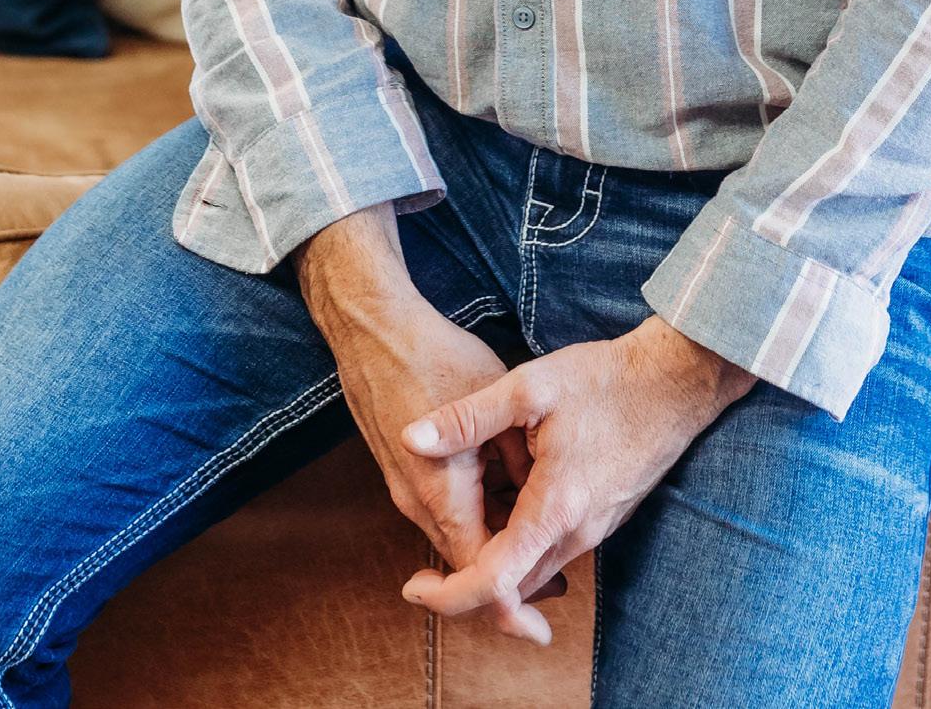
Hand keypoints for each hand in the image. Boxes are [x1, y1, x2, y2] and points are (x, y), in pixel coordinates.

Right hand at [292, 212, 561, 645]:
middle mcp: (416, 502)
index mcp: (442, 493)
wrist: (374, 330)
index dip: (519, 589)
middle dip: (510, 566)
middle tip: (557, 572)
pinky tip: (502, 489)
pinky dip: (472, 513)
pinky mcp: (398, 470)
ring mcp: (402, 487)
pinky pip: (439, 509)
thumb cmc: (437, 357)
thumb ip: (518, 455)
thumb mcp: (495, 400)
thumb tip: (542, 491)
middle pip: (467, 558)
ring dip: (492, 536)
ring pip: (453, 534)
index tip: (552, 600)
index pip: (481, 569)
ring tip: (537, 527)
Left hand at [397, 315, 755, 625]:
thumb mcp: (531, 387)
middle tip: (423, 566)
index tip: (412, 585)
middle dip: (465, 588)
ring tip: (461, 522)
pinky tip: (505, 500)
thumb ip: (468, 417)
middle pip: (512, 589)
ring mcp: (597, 528)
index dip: (446, 596)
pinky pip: (556, 550)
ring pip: (535, 571)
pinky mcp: (606, 516)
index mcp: (555, 509)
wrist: (680, 378)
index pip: (493, 583)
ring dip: (496, 563)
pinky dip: (522, 544)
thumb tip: (411, 439)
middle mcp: (578, 533)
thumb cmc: (607, 378)